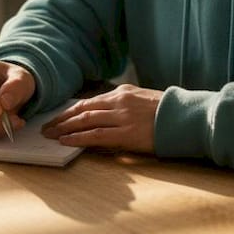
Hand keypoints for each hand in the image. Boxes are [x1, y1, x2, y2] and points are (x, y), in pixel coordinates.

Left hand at [40, 84, 161, 152]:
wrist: (186, 118)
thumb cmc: (168, 112)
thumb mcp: (142, 100)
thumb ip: (124, 105)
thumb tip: (104, 115)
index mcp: (123, 93)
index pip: (90, 101)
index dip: (70, 111)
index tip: (57, 117)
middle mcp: (119, 102)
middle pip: (83, 110)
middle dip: (62, 119)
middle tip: (46, 127)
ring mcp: (122, 117)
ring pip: (85, 121)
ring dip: (65, 128)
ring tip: (51, 135)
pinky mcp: (127, 133)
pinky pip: (96, 135)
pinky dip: (79, 138)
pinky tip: (67, 141)